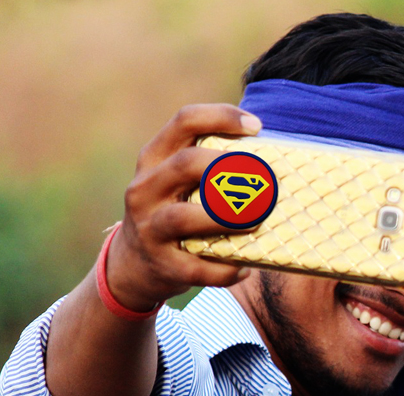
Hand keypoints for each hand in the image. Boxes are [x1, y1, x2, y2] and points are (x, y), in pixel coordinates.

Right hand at [104, 104, 261, 311]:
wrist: (132, 266)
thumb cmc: (172, 213)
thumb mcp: (175, 182)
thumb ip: (207, 165)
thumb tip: (271, 161)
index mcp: (154, 160)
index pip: (184, 122)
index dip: (221, 117)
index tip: (257, 126)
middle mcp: (146, 189)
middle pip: (185, 165)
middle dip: (228, 167)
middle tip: (265, 179)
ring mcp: (150, 228)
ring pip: (183, 217)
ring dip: (225, 218)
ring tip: (256, 222)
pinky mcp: (162, 264)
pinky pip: (196, 268)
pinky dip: (224, 270)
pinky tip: (245, 268)